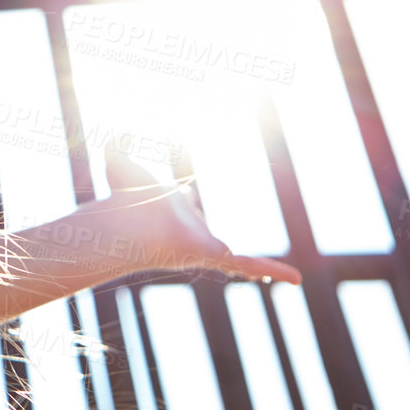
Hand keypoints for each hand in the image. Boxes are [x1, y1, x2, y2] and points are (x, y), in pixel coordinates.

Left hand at [90, 143, 300, 284]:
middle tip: (201, 223)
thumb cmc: (124, 198)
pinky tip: (295, 279)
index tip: (184, 196)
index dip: (181, 198)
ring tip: (264, 268)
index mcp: (169, 207)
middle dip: (196, 220)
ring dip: (248, 262)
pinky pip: (249, 265)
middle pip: (200, 221)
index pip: (183, 200)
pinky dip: (274, 271)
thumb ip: (116, 143)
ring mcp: (202, 245)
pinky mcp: (215, 257)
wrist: (131, 226)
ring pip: (229, 253)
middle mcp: (187, 227)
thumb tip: (114, 130)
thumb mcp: (117, 162)